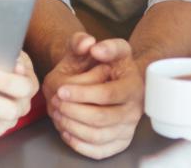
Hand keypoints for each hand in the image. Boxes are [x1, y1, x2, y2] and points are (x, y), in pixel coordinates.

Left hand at [43, 33, 143, 158]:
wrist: (119, 79)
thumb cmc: (107, 63)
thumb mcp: (98, 45)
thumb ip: (88, 40)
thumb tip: (90, 45)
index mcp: (133, 85)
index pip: (108, 94)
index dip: (82, 93)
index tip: (61, 89)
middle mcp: (134, 109)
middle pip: (102, 119)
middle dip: (74, 111)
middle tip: (56, 103)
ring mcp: (128, 128)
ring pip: (99, 136)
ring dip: (73, 127)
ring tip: (59, 114)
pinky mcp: (120, 142)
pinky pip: (100, 151)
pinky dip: (80, 144)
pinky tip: (67, 131)